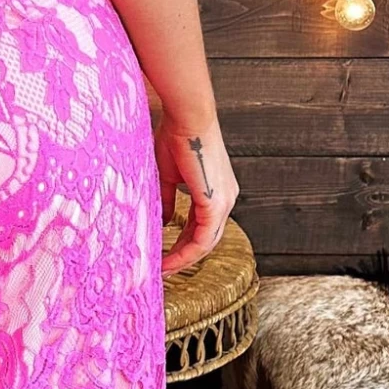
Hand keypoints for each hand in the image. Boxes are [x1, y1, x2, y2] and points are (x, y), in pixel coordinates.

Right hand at [154, 112, 237, 275]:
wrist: (188, 118)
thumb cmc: (177, 136)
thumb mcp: (169, 175)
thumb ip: (168, 199)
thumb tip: (163, 220)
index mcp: (217, 190)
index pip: (201, 226)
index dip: (182, 243)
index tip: (163, 255)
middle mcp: (226, 198)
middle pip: (206, 239)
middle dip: (183, 257)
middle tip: (162, 270)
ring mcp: (224, 202)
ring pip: (206, 243)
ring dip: (183, 259)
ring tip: (163, 270)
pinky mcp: (216, 203)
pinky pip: (203, 239)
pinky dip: (186, 253)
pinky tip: (169, 260)